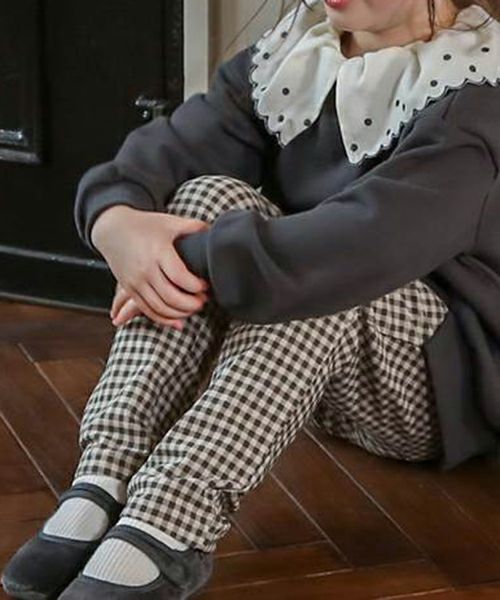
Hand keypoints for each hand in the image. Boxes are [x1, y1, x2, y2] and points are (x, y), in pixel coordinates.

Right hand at [92, 204, 210, 326]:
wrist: (112, 228)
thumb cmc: (144, 225)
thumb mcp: (170, 222)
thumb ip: (193, 227)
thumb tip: (215, 231)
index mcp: (158, 252)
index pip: (180, 277)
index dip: (196, 286)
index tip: (205, 285)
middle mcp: (145, 269)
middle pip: (171, 296)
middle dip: (191, 304)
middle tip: (203, 301)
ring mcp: (136, 281)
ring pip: (160, 307)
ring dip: (180, 313)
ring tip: (193, 308)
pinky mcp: (130, 288)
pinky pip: (147, 310)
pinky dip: (164, 319)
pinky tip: (178, 320)